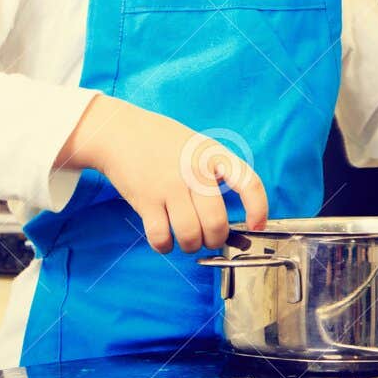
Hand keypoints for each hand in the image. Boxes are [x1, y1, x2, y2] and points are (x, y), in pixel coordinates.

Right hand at [55, 97, 268, 253]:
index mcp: (213, 155)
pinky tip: (164, 239)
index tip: (256, 225)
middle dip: (215, 240)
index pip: (248, 182)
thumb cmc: (163, 142)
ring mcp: (169, 186)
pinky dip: (164, 246)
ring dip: (191, 245)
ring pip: (190, 236)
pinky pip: (161, 237)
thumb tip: (228, 218)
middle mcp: (194, 171)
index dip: (258, 208)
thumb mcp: (198, 145)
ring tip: (187, 239)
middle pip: (216, 223)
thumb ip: (215, 173)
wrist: (119, 131)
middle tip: (209, 238)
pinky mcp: (145, 200)